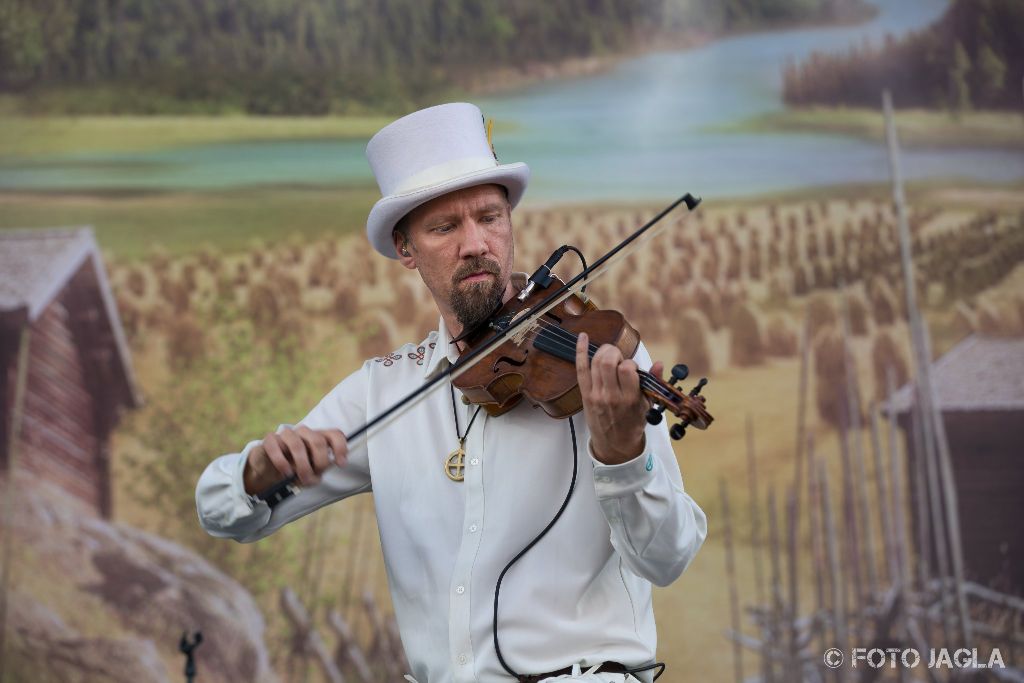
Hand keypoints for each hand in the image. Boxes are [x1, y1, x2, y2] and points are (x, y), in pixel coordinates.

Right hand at [243, 426, 347, 494]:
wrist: (268, 471)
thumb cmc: (294, 470)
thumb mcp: (310, 473)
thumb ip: (317, 472)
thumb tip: (318, 475)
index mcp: (318, 438)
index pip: (334, 434)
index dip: (340, 447)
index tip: (341, 464)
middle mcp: (305, 433)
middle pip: (318, 441)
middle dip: (319, 462)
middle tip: (314, 478)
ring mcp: (287, 435)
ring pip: (298, 445)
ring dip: (302, 466)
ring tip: (301, 479)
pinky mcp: (270, 440)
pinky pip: (276, 447)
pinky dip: (281, 462)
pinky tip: (286, 472)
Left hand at [575, 332, 663, 464]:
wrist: (615, 445)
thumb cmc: (633, 424)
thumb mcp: (648, 406)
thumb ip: (653, 383)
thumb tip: (659, 364)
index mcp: (630, 399)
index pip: (627, 369)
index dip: (630, 363)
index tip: (631, 369)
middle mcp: (611, 396)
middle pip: (607, 362)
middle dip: (615, 353)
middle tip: (619, 359)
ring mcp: (596, 395)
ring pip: (595, 363)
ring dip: (603, 352)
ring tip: (610, 355)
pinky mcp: (585, 395)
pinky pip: (581, 369)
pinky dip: (580, 351)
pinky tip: (583, 337)